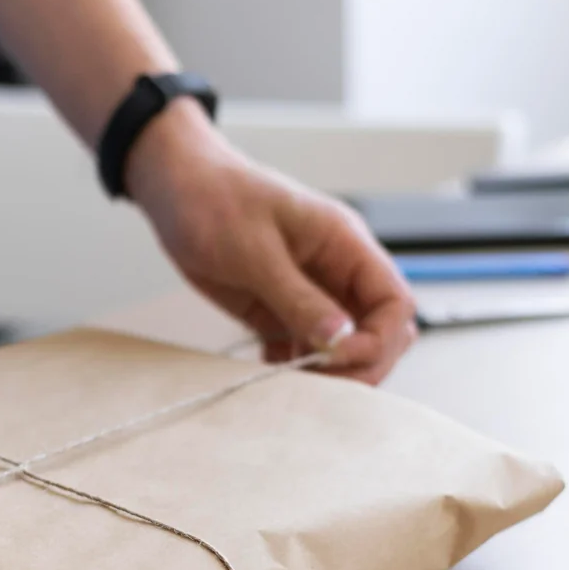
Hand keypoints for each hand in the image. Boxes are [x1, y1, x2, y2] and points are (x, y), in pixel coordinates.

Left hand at [125, 101, 417, 383]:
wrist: (175, 188)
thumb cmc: (215, 198)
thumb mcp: (255, 250)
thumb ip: (298, 298)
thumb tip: (340, 341)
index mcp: (344, 244)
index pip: (393, 301)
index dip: (378, 338)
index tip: (341, 357)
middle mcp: (335, 272)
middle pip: (378, 331)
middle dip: (359, 362)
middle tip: (319, 382)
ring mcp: (309, 293)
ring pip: (342, 346)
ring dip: (326, 370)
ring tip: (290, 380)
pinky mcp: (278, 308)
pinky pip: (303, 347)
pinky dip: (293, 365)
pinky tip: (267, 368)